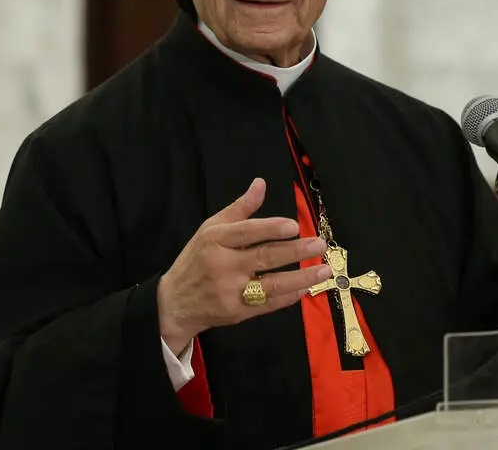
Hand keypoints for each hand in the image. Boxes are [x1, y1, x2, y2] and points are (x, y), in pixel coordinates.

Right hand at [156, 178, 331, 353]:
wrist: (174, 303)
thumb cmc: (196, 260)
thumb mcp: (210, 228)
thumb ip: (239, 208)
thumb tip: (260, 183)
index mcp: (215, 240)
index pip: (247, 232)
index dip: (271, 228)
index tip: (294, 226)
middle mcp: (222, 265)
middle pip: (264, 257)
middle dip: (295, 251)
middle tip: (319, 244)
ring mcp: (230, 291)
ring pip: (271, 284)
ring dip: (301, 277)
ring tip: (323, 269)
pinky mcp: (236, 312)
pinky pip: (268, 305)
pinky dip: (288, 297)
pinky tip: (305, 288)